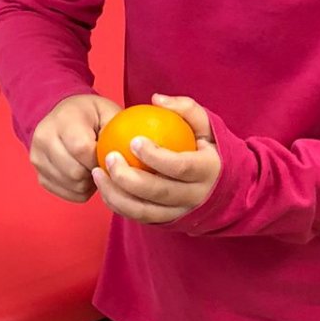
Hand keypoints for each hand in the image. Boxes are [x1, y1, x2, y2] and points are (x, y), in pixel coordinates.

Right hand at [30, 93, 121, 201]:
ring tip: (93, 166)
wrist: (66, 115)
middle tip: (102, 161)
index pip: (81, 149)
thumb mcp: (109, 113)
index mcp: (63, 119)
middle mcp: (44, 138)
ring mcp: (37, 158)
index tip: (109, 155)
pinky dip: (81, 189)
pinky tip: (84, 174)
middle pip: (75, 172)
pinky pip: (67, 194)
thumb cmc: (93, 115)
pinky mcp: (39, 175)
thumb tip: (122, 158)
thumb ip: (117, 133)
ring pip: (72, 185)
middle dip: (96, 171)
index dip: (100, 158)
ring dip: (89, 181)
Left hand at [91, 93, 221, 225]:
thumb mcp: (206, 125)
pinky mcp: (166, 221)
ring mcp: (180, 212)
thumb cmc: (208, 148)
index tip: (134, 140)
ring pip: (144, 210)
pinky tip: (103, 185)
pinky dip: (117, 204)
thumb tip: (156, 99)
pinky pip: (138, 216)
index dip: (156, 156)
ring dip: (117, 194)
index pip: (181, 167)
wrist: (222, 186)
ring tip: (97, 172)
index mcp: (209, 171)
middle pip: (159, 192)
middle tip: (109, 157)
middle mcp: (196, 197)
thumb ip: (185, 108)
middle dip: (129, 178)